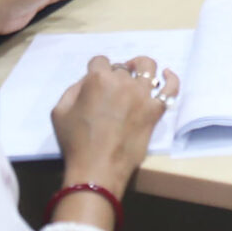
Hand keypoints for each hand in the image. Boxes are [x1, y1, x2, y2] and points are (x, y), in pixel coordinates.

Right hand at [51, 54, 177, 191]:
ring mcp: (142, 95)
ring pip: (148, 68)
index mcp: (98, 79)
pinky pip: (170, 88)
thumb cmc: (76, 142)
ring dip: (141, 67)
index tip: (95, 82)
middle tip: (111, 91)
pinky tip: (166, 75)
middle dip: (115, 75)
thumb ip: (74, 89)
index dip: (96, 70)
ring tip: (137, 74)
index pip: (99, 61)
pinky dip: (171, 78)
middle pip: (121, 68)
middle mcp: (123, 81)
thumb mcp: (60, 111)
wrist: (98, 169)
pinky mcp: (155, 110)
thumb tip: (88, 81)